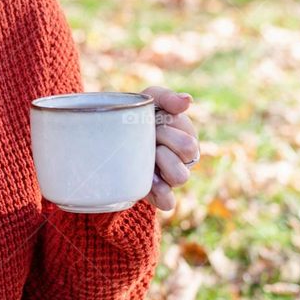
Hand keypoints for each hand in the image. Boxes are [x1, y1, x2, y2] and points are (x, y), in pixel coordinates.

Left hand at [140, 87, 199, 211]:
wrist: (111, 134)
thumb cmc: (139, 117)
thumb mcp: (150, 100)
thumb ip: (168, 97)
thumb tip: (188, 101)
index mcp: (186, 140)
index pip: (188, 142)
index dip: (168, 130)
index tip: (154, 122)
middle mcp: (183, 160)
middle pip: (188, 154)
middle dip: (164, 139)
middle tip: (148, 134)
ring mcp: (170, 179)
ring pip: (181, 177)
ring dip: (163, 162)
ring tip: (149, 154)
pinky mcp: (158, 194)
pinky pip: (169, 202)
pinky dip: (161, 192)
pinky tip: (150, 181)